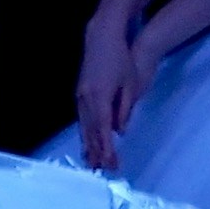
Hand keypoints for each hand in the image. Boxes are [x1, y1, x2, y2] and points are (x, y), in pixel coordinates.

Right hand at [76, 21, 158, 168]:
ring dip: (88, 145)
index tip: (111, 165)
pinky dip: (84, 132)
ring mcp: (80, 95)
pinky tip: (86, 141)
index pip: (103, 130)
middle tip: (101, 171)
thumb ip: (124, 109)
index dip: (107, 149)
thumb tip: (120, 131)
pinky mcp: (79, 92)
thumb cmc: (121, 58)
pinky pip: (81, 118)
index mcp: (100, 97)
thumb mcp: (130, 83)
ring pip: (83, 126)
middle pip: (90, 132)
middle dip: (96, 152)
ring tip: (90, 162)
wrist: (101, 36)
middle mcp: (86, 99)